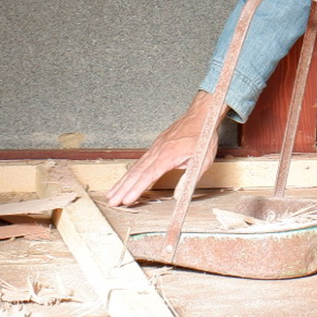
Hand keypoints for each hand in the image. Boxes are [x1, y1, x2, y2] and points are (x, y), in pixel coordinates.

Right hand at [105, 91, 224, 206]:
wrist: (202, 115)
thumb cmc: (204, 136)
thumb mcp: (203, 160)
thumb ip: (189, 178)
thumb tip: (179, 196)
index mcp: (169, 155)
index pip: (149, 175)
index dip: (137, 189)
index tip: (127, 200)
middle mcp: (158, 151)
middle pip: (137, 172)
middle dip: (123, 188)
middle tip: (112, 202)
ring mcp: (155, 148)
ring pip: (136, 166)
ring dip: (122, 181)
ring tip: (112, 194)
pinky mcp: (155, 146)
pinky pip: (140, 161)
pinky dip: (130, 172)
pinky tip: (125, 179)